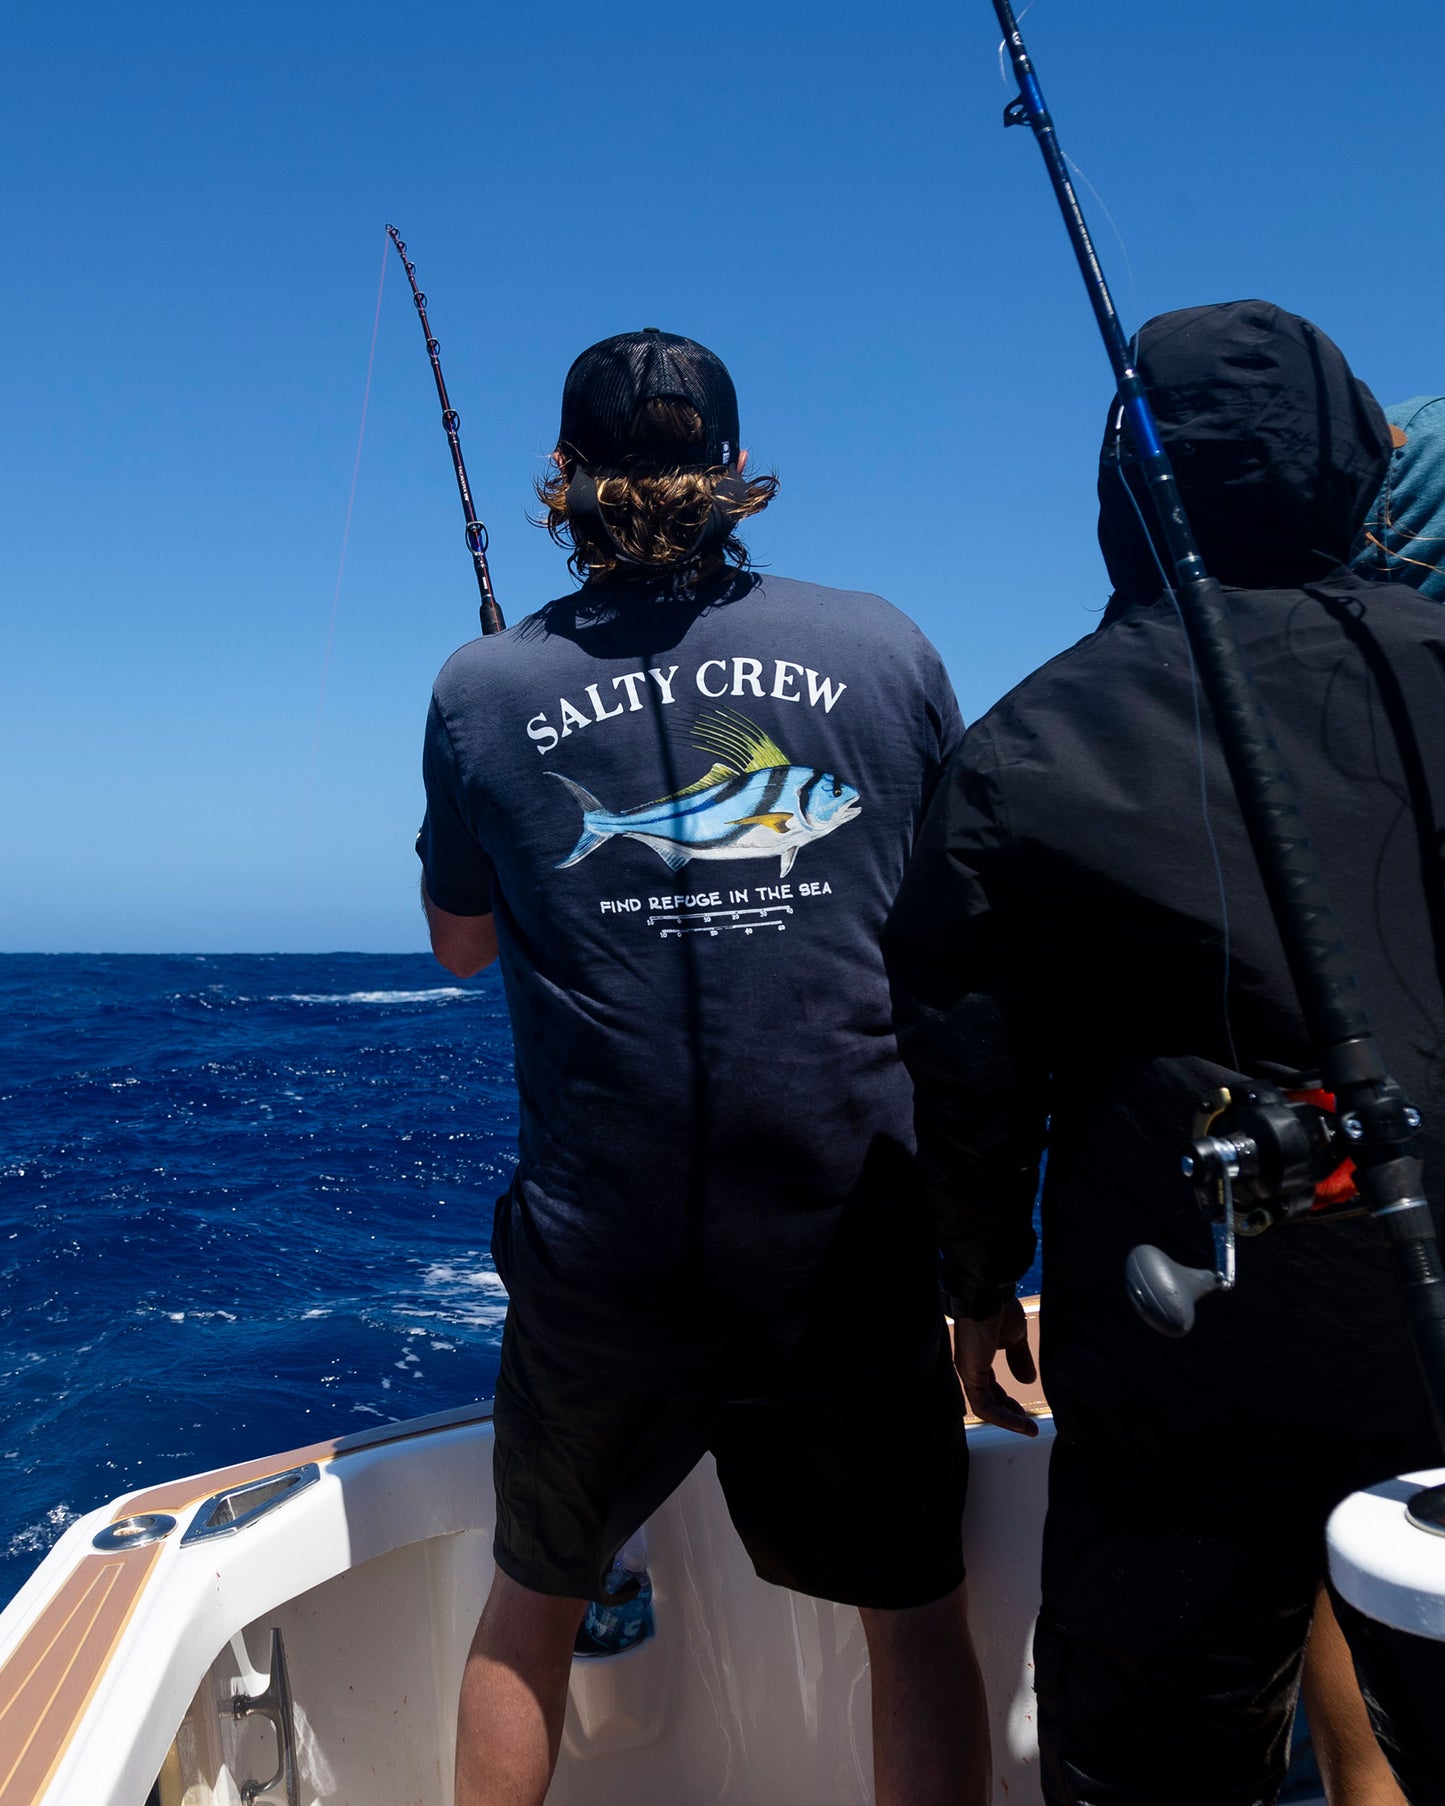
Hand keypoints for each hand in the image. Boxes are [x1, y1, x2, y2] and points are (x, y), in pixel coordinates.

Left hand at [952, 1298, 1038, 1437]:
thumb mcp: (1015, 1338)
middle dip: (1009, 1416)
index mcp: (979, 1357)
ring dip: (1008, 1421)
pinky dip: (1002, 1417)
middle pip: (988, 1400)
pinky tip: (1019, 1423)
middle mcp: (970, 1367)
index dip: (1008, 1403)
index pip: (991, 1388)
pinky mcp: (970, 1375)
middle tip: (1028, 1427)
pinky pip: (984, 1406)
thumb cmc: (998, 1308)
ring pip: (986, 1407)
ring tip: (1028, 1429)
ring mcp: (968, 1372)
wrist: (988, 1295)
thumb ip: (1020, 1359)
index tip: (1026, 1415)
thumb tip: (1028, 1380)